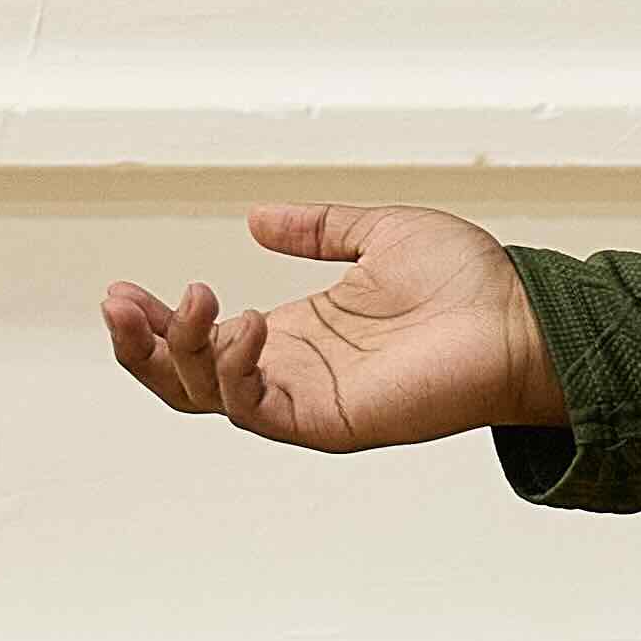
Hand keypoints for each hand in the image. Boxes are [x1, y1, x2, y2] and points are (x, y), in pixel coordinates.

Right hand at [95, 202, 563, 453]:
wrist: (522, 317)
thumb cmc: (468, 283)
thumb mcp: (379, 235)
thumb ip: (318, 229)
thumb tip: (255, 219)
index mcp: (296, 332)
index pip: (201, 341)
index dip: (155, 321)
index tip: (122, 289)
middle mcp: (290, 371)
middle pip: (184, 379)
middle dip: (140, 346)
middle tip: (119, 300)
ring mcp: (306, 401)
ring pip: (207, 397)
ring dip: (180, 352)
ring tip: (192, 299)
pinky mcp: (329, 421)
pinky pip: (257, 411)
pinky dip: (236, 374)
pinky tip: (246, 324)